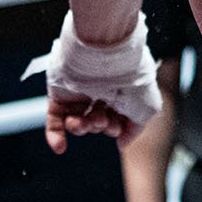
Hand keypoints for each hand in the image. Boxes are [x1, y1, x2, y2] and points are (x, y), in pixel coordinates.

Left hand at [25, 12, 161, 152]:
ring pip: (77, 121)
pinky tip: (60, 148)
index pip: (118, 119)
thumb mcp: (146, 108)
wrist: (103, 52)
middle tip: (102, 120)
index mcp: (124, 92)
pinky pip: (54, 119)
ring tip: (83, 123)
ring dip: (82, 129)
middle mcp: (102, 92)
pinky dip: (55, 135)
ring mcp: (80, 92)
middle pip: (98, 121)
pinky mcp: (60, 93)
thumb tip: (121, 144)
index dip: (117, 128)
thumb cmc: (130, 77)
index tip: (116, 128)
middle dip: (101, 126)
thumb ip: (135, 130)